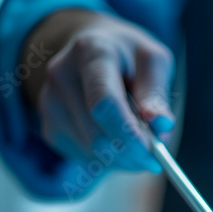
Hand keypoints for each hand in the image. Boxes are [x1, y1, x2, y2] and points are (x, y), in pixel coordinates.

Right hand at [26, 9, 175, 171]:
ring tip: (138, 140)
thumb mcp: (153, 62)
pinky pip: (83, 155)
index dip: (129, 134)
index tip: (153, 153)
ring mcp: (50, 103)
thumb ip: (157, 93)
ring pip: (91, 150)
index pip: (104, 102)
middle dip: (130, 153)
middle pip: (97, 133)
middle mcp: (62, 76)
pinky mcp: (50, 127)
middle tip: (155, 159)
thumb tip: (162, 125)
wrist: (94, 53)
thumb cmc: (130, 58)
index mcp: (91, 52)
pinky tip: (116, 137)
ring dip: (122, 157)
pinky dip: (107, 157)